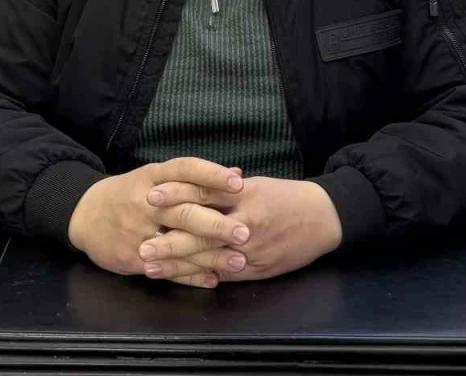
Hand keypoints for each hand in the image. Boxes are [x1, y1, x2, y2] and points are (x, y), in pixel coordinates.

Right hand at [67, 158, 248, 287]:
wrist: (85, 215)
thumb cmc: (130, 193)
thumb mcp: (156, 178)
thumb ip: (195, 177)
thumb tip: (238, 175)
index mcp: (152, 176)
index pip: (185, 170)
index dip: (211, 175)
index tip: (238, 184)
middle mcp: (146, 201)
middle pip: (184, 210)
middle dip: (216, 223)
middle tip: (244, 232)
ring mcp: (138, 231)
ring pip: (178, 243)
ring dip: (209, 254)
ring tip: (237, 260)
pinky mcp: (132, 257)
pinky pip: (165, 267)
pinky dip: (190, 275)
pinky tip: (212, 278)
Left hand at [139, 177, 341, 282]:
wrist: (324, 218)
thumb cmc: (288, 197)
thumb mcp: (257, 185)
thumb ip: (226, 189)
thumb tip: (194, 185)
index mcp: (245, 196)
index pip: (204, 194)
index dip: (176, 197)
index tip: (151, 196)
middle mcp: (246, 223)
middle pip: (201, 233)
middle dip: (169, 241)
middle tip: (141, 246)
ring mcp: (251, 249)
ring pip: (208, 258)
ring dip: (178, 265)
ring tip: (151, 268)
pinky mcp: (257, 268)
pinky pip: (224, 274)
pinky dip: (202, 277)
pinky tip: (181, 280)